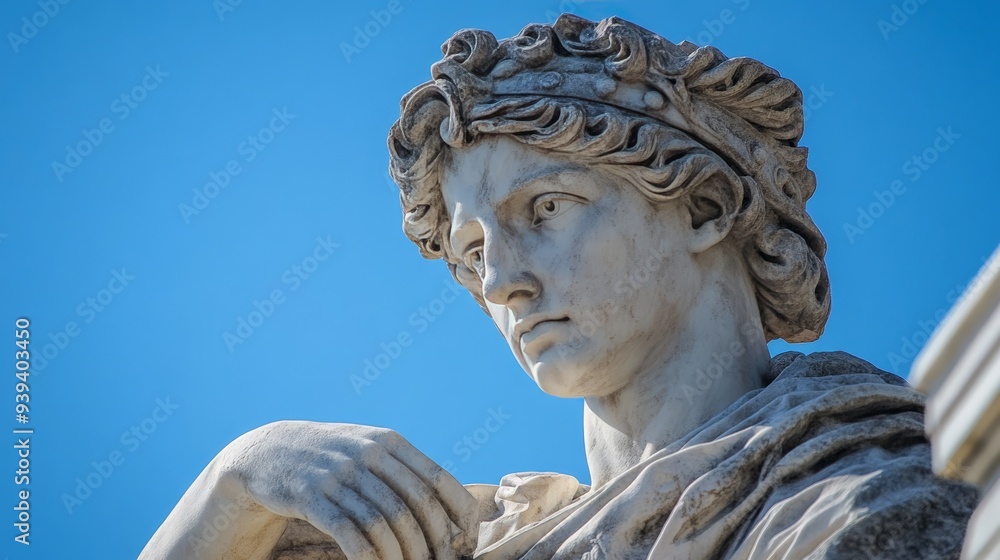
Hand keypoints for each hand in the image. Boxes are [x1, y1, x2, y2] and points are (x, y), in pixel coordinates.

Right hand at [219, 420, 477, 559]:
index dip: (458, 511)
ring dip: (402, 554)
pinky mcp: (310, 497)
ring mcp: (337, 474)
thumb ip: (405, 470)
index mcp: (387, 442)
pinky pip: (349, 533)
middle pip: (414, 505)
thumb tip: (456, 506)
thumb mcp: (369, 449)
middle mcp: (366, 454)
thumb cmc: (333, 459)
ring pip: (384, 523)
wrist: (269, 452)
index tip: (468, 538)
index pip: (436, 479)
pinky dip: (368, 556)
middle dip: (433, 541)